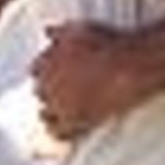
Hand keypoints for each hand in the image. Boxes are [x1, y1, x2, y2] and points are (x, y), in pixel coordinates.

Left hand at [32, 21, 151, 140]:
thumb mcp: (80, 29)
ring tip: (65, 112)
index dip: (46, 72)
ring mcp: (61, 106)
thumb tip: (47, 31)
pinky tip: (69, 132)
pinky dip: (61, 133)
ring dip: (52, 113)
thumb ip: (60, 32)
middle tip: (65, 92)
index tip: (56, 73)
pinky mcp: (76, 123)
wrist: (129, 66)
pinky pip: (59, 134)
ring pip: (45, 115)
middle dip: (49, 91)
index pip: (35, 70)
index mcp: (47, 62)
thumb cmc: (106, 43)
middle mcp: (49, 85)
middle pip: (39, 92)